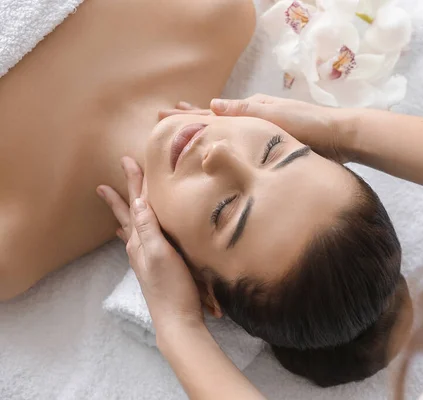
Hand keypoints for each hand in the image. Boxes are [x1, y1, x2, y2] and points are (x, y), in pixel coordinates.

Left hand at [96, 157, 203, 336]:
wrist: (178, 320)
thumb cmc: (172, 288)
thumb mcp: (161, 254)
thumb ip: (148, 228)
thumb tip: (137, 201)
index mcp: (140, 241)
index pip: (136, 204)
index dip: (134, 182)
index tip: (129, 160)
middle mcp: (138, 246)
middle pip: (130, 213)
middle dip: (123, 192)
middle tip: (114, 174)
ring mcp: (145, 257)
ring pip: (132, 224)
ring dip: (125, 209)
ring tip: (113, 199)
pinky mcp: (155, 265)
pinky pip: (139, 238)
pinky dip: (133, 229)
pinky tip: (128, 233)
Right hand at [159, 96, 349, 162]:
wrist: (339, 137)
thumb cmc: (308, 124)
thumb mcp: (274, 116)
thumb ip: (245, 112)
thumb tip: (213, 104)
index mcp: (252, 108)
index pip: (212, 111)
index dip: (188, 115)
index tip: (164, 115)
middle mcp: (253, 118)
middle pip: (215, 119)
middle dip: (191, 121)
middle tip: (166, 120)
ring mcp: (262, 132)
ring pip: (226, 133)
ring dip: (206, 134)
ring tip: (187, 136)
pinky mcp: (271, 147)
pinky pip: (240, 145)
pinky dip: (225, 146)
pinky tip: (221, 154)